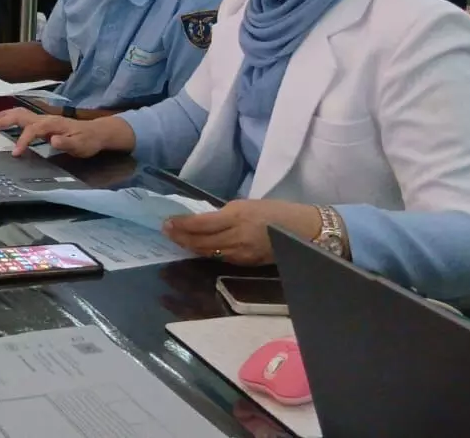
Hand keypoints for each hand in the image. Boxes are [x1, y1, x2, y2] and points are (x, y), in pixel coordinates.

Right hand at [0, 108, 135, 157]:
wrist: (97, 133)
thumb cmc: (88, 141)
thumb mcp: (80, 145)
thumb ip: (66, 142)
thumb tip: (52, 139)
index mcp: (52, 124)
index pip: (32, 129)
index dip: (22, 140)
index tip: (15, 153)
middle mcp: (45, 118)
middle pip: (21, 115)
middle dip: (3, 120)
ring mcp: (43, 119)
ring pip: (20, 113)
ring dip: (5, 116)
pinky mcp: (43, 122)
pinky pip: (23, 117)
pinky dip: (11, 117)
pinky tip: (5, 121)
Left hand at [160, 199, 322, 266]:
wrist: (304, 231)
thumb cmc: (276, 211)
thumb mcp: (247, 205)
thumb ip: (225, 214)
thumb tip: (203, 220)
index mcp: (237, 217)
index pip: (201, 224)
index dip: (181, 225)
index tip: (166, 222)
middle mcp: (237, 237)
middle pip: (201, 242)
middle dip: (180, 238)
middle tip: (165, 231)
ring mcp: (242, 254)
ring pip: (208, 253)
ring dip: (190, 247)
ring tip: (176, 240)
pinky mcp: (247, 264)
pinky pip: (221, 259)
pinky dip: (206, 253)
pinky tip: (197, 248)